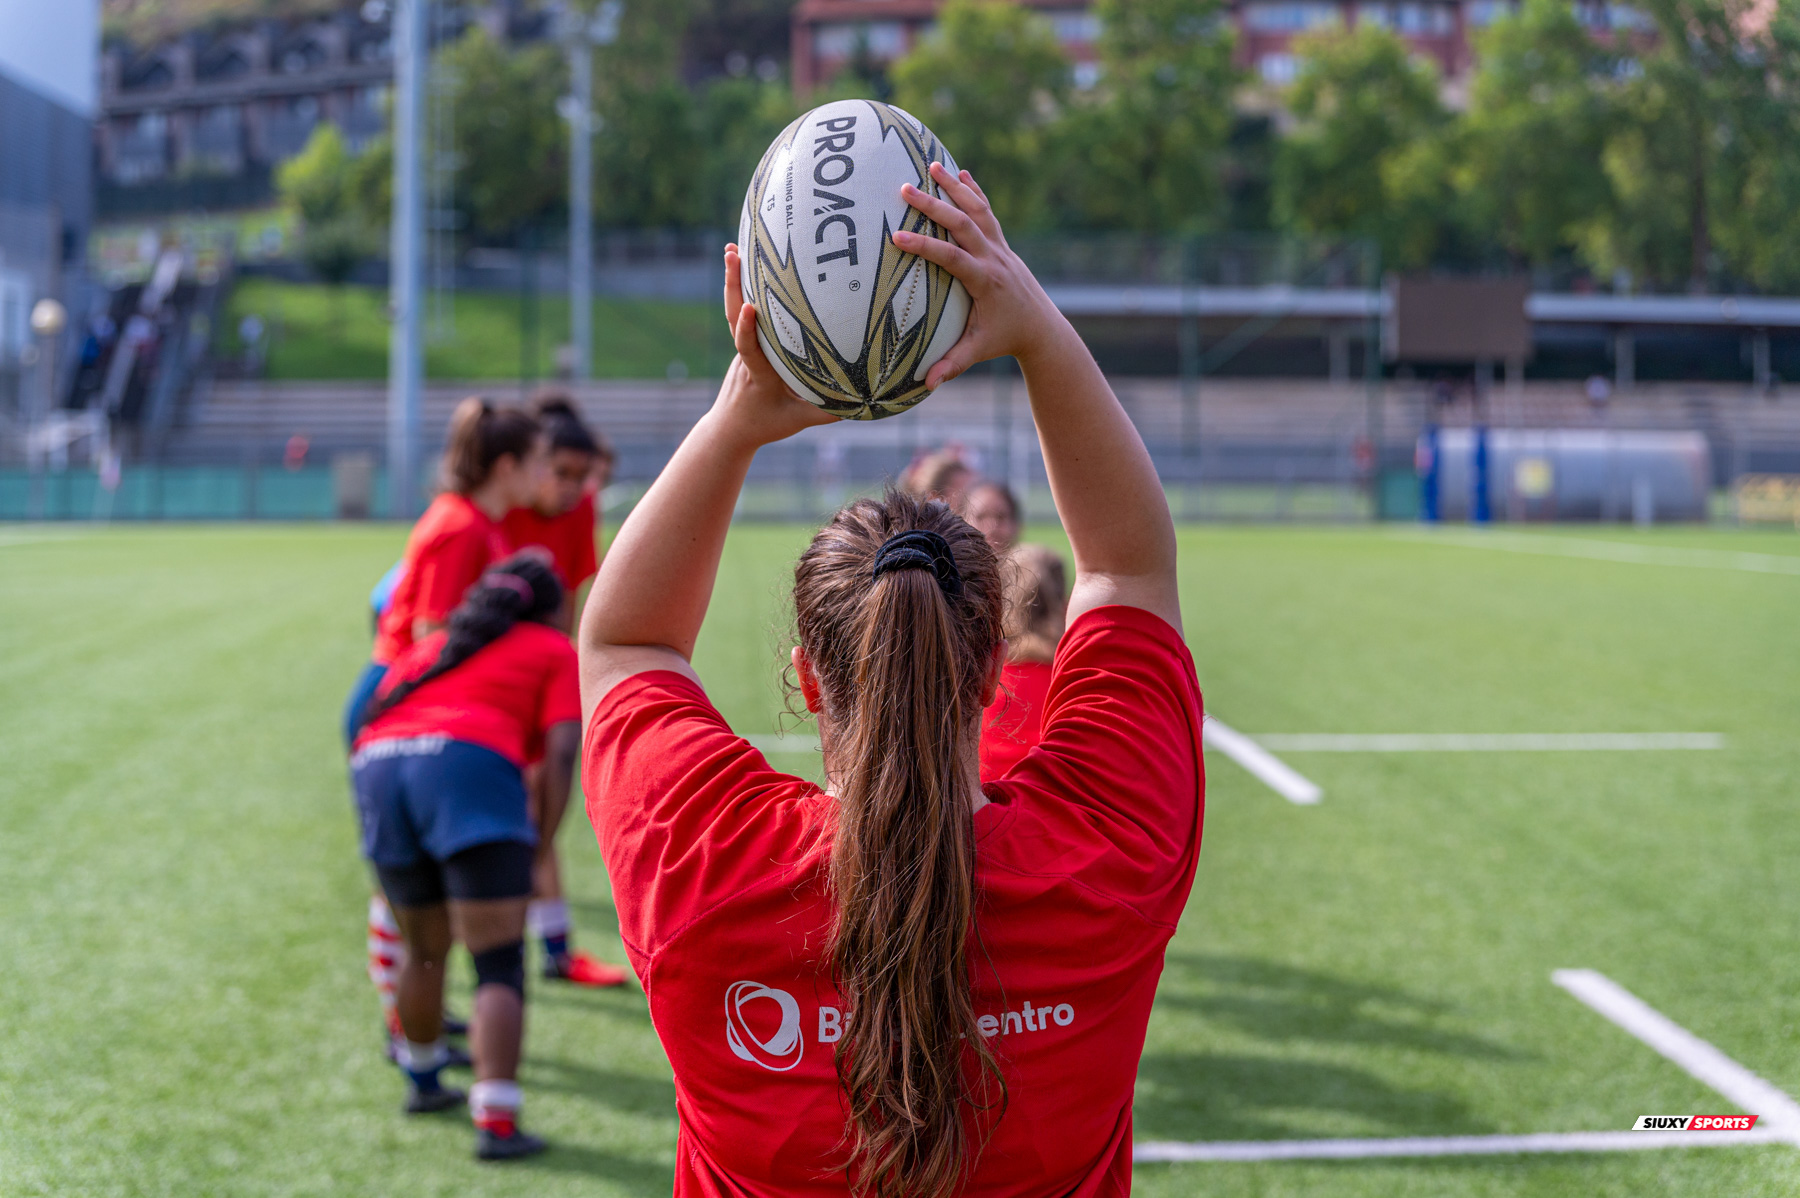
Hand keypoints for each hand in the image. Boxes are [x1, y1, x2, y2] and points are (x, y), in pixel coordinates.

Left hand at [714, 244, 837, 447]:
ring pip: (734, 310)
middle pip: (734, 318)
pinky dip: (740, 288)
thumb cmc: (766, 425)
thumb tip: (865, 398)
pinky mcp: (743, 343)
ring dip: (732, 280)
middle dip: (733, 285)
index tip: (749, 306)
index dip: (747, 328)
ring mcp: (742, 347)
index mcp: (758, 375)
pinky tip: (746, 264)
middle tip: (731, 252)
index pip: (750, 349)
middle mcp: (746, 356)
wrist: (732, 428)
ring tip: (732, 248)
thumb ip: (828, 410)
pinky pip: (741, 313)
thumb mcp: (798, 421)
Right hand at [894, 163, 1065, 387]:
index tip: (897, 237)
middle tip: (904, 189)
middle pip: (963, 224)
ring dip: (954, 188)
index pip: (952, 258)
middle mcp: (994, 258)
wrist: (1041, 326)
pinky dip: (974, 192)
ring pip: (977, 210)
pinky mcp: (1002, 243)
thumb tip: (926, 384)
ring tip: (931, 166)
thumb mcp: (978, 351)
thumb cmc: (1005, 338)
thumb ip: (952, 364)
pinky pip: (988, 212)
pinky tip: (961, 174)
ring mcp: (1000, 247)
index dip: (925, 246)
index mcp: (985, 281)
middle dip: (934, 205)